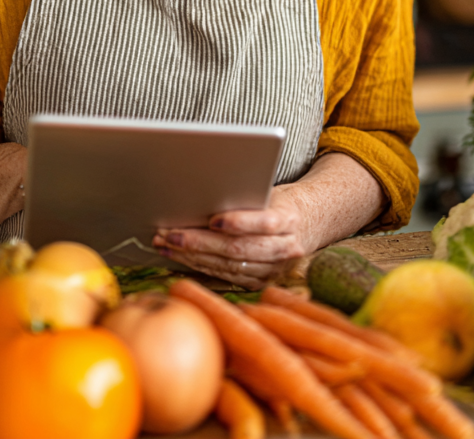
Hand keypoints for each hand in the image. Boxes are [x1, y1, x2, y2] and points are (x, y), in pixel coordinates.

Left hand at [151, 152, 384, 288]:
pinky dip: (200, 267)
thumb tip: (205, 193)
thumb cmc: (279, 201)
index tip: (213, 217)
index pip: (266, 222)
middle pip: (239, 249)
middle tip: (170, 233)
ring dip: (193, 256)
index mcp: (290, 219)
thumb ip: (247, 197)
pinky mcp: (260, 282)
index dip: (240, 222)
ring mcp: (273, 270)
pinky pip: (226, 277)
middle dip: (201, 242)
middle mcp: (286, 249)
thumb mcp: (270, 192)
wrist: (307, 223)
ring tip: (166, 244)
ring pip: (229, 266)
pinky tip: (180, 257)